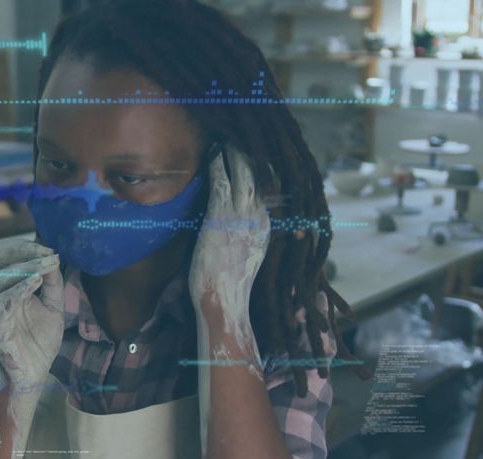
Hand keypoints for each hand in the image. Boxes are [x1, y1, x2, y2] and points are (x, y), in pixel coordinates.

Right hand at [0, 238, 64, 394]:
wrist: (34, 374)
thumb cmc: (39, 341)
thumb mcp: (53, 306)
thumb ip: (53, 283)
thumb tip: (54, 258)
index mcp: (7, 288)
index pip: (5, 257)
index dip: (24, 247)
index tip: (49, 249)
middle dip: (21, 250)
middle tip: (46, 251)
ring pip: (1, 279)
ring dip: (26, 268)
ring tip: (47, 264)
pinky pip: (3, 303)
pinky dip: (20, 289)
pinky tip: (37, 281)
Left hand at [189, 145, 270, 328]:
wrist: (223, 302)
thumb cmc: (227, 282)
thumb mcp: (245, 253)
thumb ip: (246, 233)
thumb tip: (239, 222)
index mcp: (266, 225)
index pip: (269, 186)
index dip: (263, 166)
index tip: (257, 149)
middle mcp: (259, 217)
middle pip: (260, 174)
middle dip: (252, 152)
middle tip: (244, 132)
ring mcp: (241, 216)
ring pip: (244, 172)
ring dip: (235, 151)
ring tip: (228, 134)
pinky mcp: (221, 217)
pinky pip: (222, 181)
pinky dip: (218, 163)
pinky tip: (213, 150)